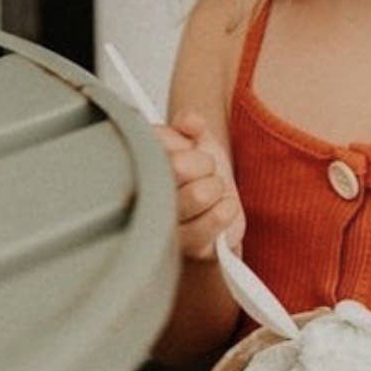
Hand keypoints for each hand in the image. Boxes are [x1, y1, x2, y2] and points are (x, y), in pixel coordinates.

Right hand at [153, 110, 244, 260]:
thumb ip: (190, 124)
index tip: (190, 153)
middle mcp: (146, 201)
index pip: (156, 144)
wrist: (223, 214)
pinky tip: (219, 212)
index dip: (185, 147)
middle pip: (178, 166)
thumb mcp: (198, 142)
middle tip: (204, 175)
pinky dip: (228, 209)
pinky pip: (218, 217)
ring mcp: (165, 228)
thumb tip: (190, 121)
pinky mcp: (189, 249)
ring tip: (211, 196)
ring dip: (217, 189)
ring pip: (200, 193)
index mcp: (142, 171)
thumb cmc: (204, 178)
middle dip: (203, 165)